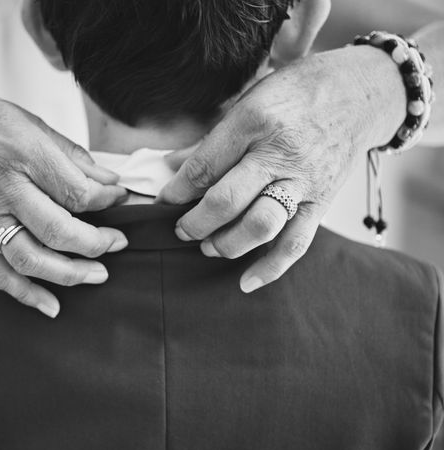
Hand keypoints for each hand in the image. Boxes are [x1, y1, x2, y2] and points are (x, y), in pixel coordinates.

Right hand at [0, 86, 128, 317]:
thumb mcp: (32, 123)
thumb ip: (73, 156)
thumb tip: (111, 182)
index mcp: (20, 153)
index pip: (74, 191)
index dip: (106, 200)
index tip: (120, 199)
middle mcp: (1, 189)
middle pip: (56, 231)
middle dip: (95, 243)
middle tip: (119, 242)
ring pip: (30, 260)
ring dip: (70, 274)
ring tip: (99, 274)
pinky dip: (26, 294)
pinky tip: (53, 306)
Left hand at [157, 46, 405, 291]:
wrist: (360, 94)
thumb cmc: (296, 92)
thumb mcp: (248, 99)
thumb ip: (211, 138)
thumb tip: (171, 165)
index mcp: (253, 121)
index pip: (204, 166)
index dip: (177, 190)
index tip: (163, 201)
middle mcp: (278, 154)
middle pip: (227, 200)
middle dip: (195, 222)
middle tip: (181, 230)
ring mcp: (302, 181)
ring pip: (259, 225)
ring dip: (227, 244)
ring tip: (207, 247)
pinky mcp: (321, 202)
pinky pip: (296, 242)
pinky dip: (271, 267)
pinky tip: (247, 282)